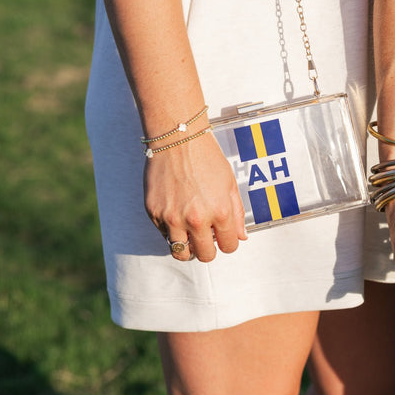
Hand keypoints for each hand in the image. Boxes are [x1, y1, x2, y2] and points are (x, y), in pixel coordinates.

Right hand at [144, 133, 246, 261]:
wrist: (177, 139)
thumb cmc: (205, 157)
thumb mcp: (230, 185)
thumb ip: (236, 214)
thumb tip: (241, 236)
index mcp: (220, 212)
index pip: (229, 247)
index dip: (228, 243)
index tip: (223, 237)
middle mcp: (196, 219)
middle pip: (205, 255)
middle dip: (208, 250)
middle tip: (206, 240)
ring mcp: (172, 217)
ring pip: (180, 252)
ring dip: (187, 247)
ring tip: (189, 234)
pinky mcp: (154, 213)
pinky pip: (164, 234)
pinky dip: (171, 230)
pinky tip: (176, 213)